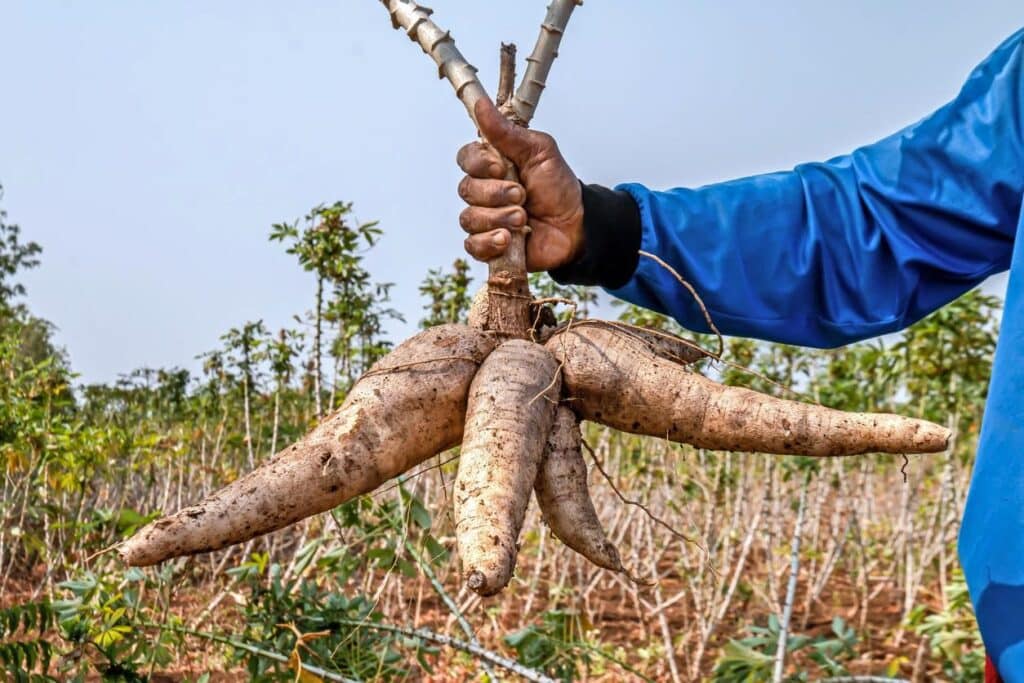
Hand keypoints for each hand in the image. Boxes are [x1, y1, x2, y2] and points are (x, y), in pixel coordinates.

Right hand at [456, 99, 583, 271]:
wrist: (576, 225)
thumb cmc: (558, 187)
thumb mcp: (539, 152)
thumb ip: (506, 132)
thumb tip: (480, 105)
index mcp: (493, 165)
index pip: (466, 159)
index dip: (479, 164)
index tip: (502, 167)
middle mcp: (484, 191)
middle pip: (466, 189)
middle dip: (496, 193)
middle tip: (523, 195)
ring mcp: (485, 219)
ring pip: (469, 218)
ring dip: (498, 217)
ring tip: (523, 219)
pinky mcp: (489, 246)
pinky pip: (472, 245)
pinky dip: (489, 242)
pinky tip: (508, 239)